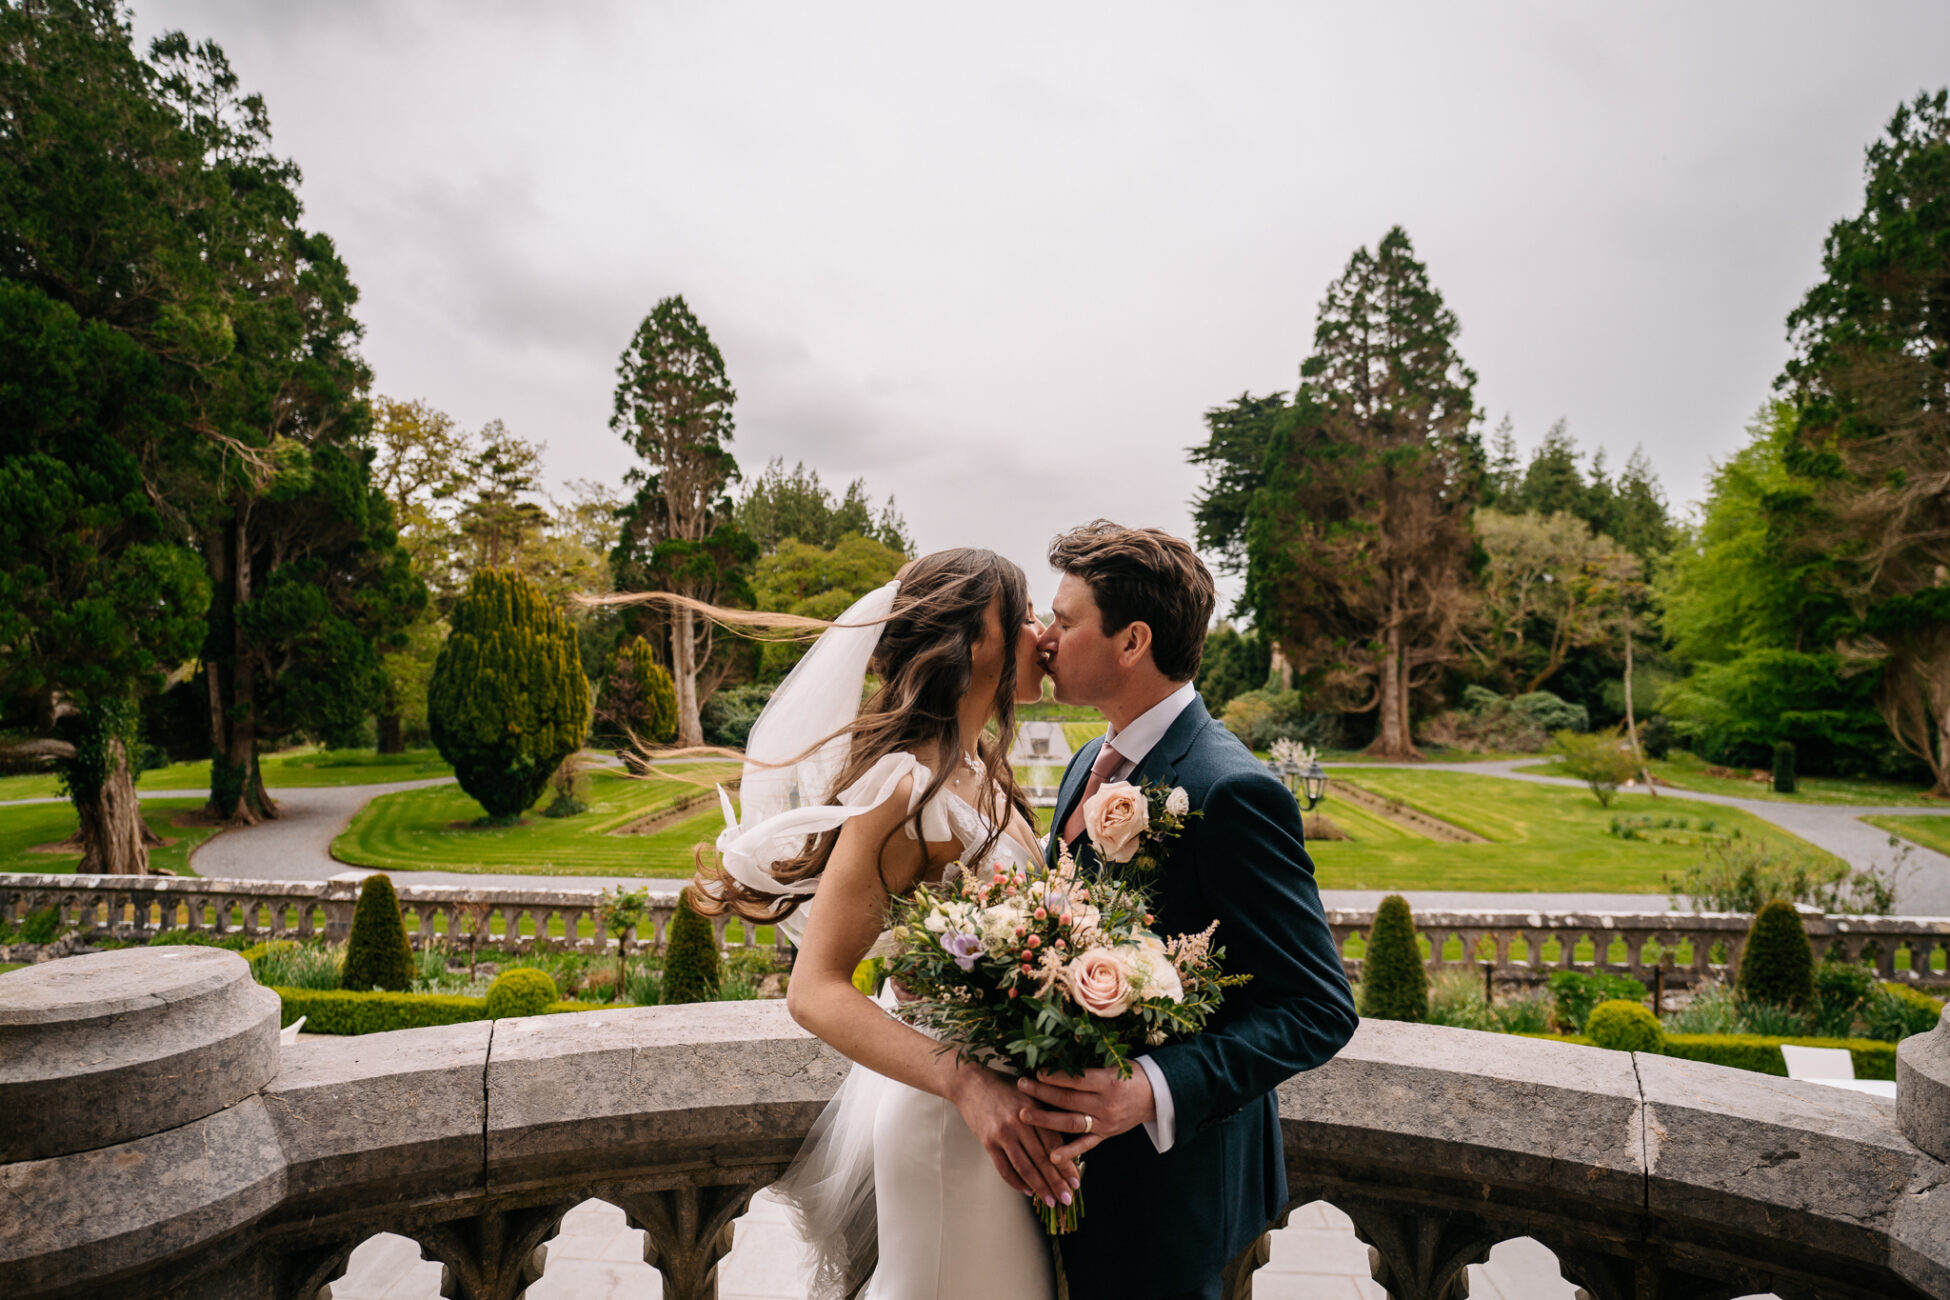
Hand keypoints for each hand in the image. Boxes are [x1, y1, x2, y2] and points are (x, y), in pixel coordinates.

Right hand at [950, 1065, 1081, 1207]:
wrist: (970, 1082)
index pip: (1054, 1143)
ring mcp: (1002, 1133)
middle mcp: (1019, 1122)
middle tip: (1067, 1199)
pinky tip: (1027, 1191)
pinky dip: (1016, 1182)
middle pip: (1041, 1158)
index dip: (1066, 1165)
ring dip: (1039, 1187)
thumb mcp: (1029, 1094)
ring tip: (1050, 1201)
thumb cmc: (1004, 1087)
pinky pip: (1004, 1168)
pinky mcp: (988, 1141)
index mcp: (1034, 1109)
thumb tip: (1066, 1144)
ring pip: (1025, 1167)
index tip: (1076, 1182)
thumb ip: (1046, 1115)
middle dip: (1056, 1182)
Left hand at [1016, 1066, 1157, 1163]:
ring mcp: (1105, 1123)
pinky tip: (1051, 1156)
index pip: (1076, 1080)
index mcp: (1108, 1083)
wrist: (1156, 1097)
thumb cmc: (1131, 1075)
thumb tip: (1056, 1057)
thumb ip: (1088, 1066)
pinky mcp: (1106, 1136)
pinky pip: (1085, 1146)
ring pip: (1071, 1123)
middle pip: (1068, 1100)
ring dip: (1045, 1120)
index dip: (1054, 1077)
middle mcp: (1106, 1105)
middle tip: (1021, 1086)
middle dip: (1041, 1093)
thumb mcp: (1114, 1064)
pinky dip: (1068, 1153)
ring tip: (1023, 1115)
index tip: (1035, 1072)